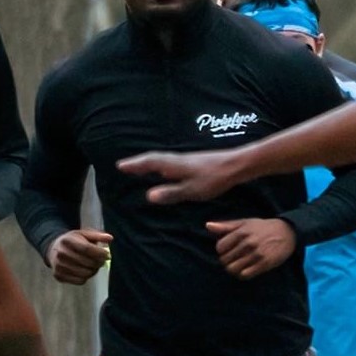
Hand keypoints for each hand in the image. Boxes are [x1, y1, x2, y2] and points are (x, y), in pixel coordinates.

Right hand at [46, 229, 111, 284]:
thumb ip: (97, 235)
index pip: (87, 248)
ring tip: (94, 265)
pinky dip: (86, 277)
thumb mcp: (83, 234)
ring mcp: (59, 266)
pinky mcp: (58, 276)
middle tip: (102, 261)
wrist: (53, 249)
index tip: (107, 255)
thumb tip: (110, 238)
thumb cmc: (72, 241)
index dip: (100, 253)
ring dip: (94, 270)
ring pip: (85, 273)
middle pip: (87, 262)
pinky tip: (85, 270)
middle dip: (99, 263)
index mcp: (67, 240)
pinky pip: (80, 281)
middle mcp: (61, 253)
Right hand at [121, 148, 245, 206]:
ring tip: (140, 167)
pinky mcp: (193, 162)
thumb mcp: (192, 190)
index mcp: (173, 164)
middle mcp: (176, 159)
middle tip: (125, 165)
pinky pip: (170, 161)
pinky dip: (160, 164)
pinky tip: (165, 170)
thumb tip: (148, 196)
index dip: (135, 165)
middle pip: (153, 159)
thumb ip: (171, 193)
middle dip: (139, 162)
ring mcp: (185, 159)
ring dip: (149, 162)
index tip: (120, 165)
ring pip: (162, 159)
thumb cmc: (213, 178)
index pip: (149, 162)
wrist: (235, 165)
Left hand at [208, 216, 296, 277]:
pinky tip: (245, 270)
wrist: (287, 232)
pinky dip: (241, 274)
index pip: (220, 247)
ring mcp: (257, 254)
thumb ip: (226, 226)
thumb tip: (207, 226)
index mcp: (242, 232)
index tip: (228, 250)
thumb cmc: (262, 227)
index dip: (221, 250)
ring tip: (238, 265)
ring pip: (233, 269)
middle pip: (225, 259)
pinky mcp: (264, 264)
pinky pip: (245, 275)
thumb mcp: (244, 223)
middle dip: (226, 260)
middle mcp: (248, 243)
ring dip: (233, 269)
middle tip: (233, 258)